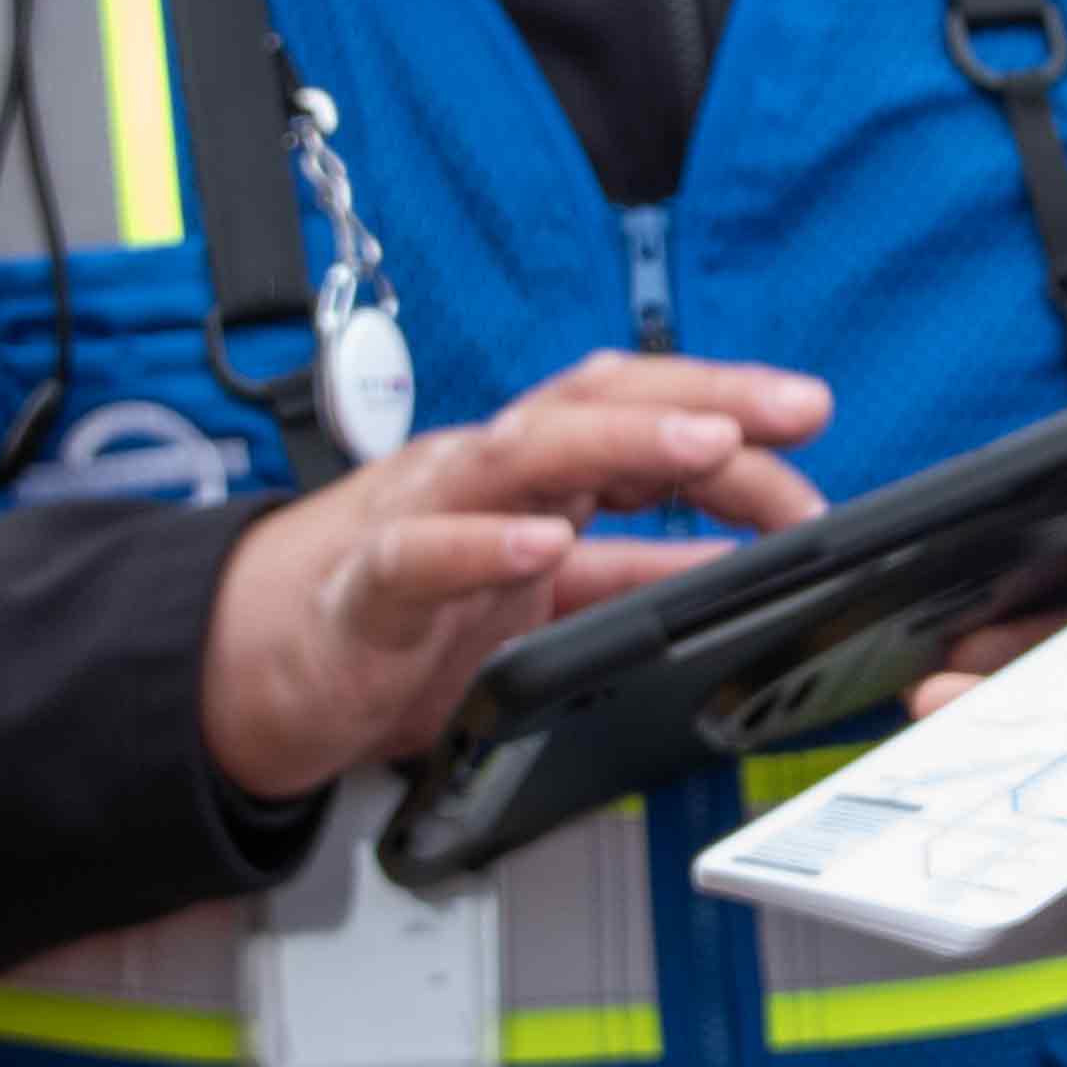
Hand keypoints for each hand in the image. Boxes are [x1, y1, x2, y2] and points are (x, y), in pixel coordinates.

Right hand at [201, 353, 831, 805]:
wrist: (256, 666)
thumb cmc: (403, 616)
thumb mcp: (547, 598)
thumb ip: (638, 572)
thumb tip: (748, 560)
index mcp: (532, 472)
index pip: (640, 412)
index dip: (728, 409)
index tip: (811, 421)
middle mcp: (483, 472)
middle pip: (594, 404)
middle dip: (700, 400)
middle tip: (791, 411)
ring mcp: (422, 517)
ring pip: (521, 454)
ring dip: (620, 442)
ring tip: (704, 447)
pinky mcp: (368, 588)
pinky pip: (423, 555)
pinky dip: (484, 545)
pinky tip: (542, 542)